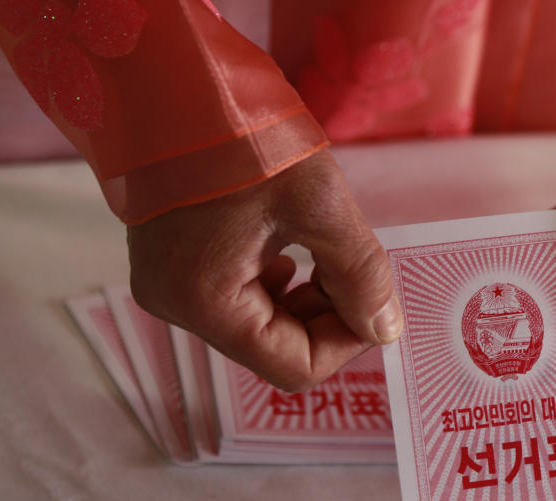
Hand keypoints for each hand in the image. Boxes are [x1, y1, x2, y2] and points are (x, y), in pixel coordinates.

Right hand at [127, 149, 401, 391]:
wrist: (170, 78)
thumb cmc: (241, 133)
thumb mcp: (317, 203)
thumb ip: (360, 273)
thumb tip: (387, 330)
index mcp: (205, 301)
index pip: (294, 368)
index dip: (346, 343)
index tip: (376, 303)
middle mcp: (177, 307)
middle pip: (277, 348)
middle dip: (328, 317)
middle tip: (355, 270)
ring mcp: (169, 287)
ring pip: (260, 325)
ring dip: (306, 299)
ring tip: (325, 249)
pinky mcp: (173, 265)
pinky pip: (238, 298)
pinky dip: (277, 283)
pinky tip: (291, 244)